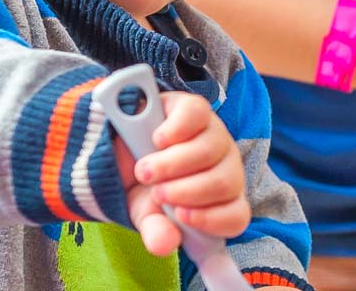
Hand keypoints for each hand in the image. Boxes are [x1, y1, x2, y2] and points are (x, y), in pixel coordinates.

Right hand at [116, 92, 247, 255]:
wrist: (119, 150)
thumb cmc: (143, 186)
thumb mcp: (145, 213)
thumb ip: (156, 230)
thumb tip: (165, 245)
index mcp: (220, 200)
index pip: (236, 216)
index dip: (214, 219)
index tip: (182, 217)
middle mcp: (224, 167)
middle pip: (226, 182)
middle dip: (186, 191)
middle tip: (156, 192)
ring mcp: (214, 135)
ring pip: (210, 151)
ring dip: (173, 164)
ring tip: (145, 170)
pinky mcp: (196, 109)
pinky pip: (196, 116)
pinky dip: (174, 131)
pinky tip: (158, 139)